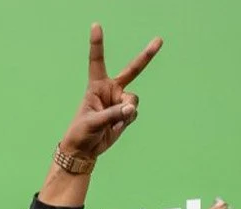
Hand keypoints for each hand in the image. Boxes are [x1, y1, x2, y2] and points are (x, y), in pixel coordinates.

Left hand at [59, 24, 161, 160]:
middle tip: (159, 40)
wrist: (85, 150)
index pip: (97, 61)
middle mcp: (111, 90)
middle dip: (146, 56)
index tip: (95, 25)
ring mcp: (120, 101)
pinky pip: (133, 113)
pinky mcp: (126, 113)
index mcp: (96, 86)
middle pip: (132, 70)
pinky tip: (115, 127)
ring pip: (133, 100)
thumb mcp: (92, 122)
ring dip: (125, 112)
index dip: (97, 43)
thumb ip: (113, 114)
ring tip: (111, 122)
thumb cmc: (81, 133)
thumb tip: (131, 108)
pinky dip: (126, 121)